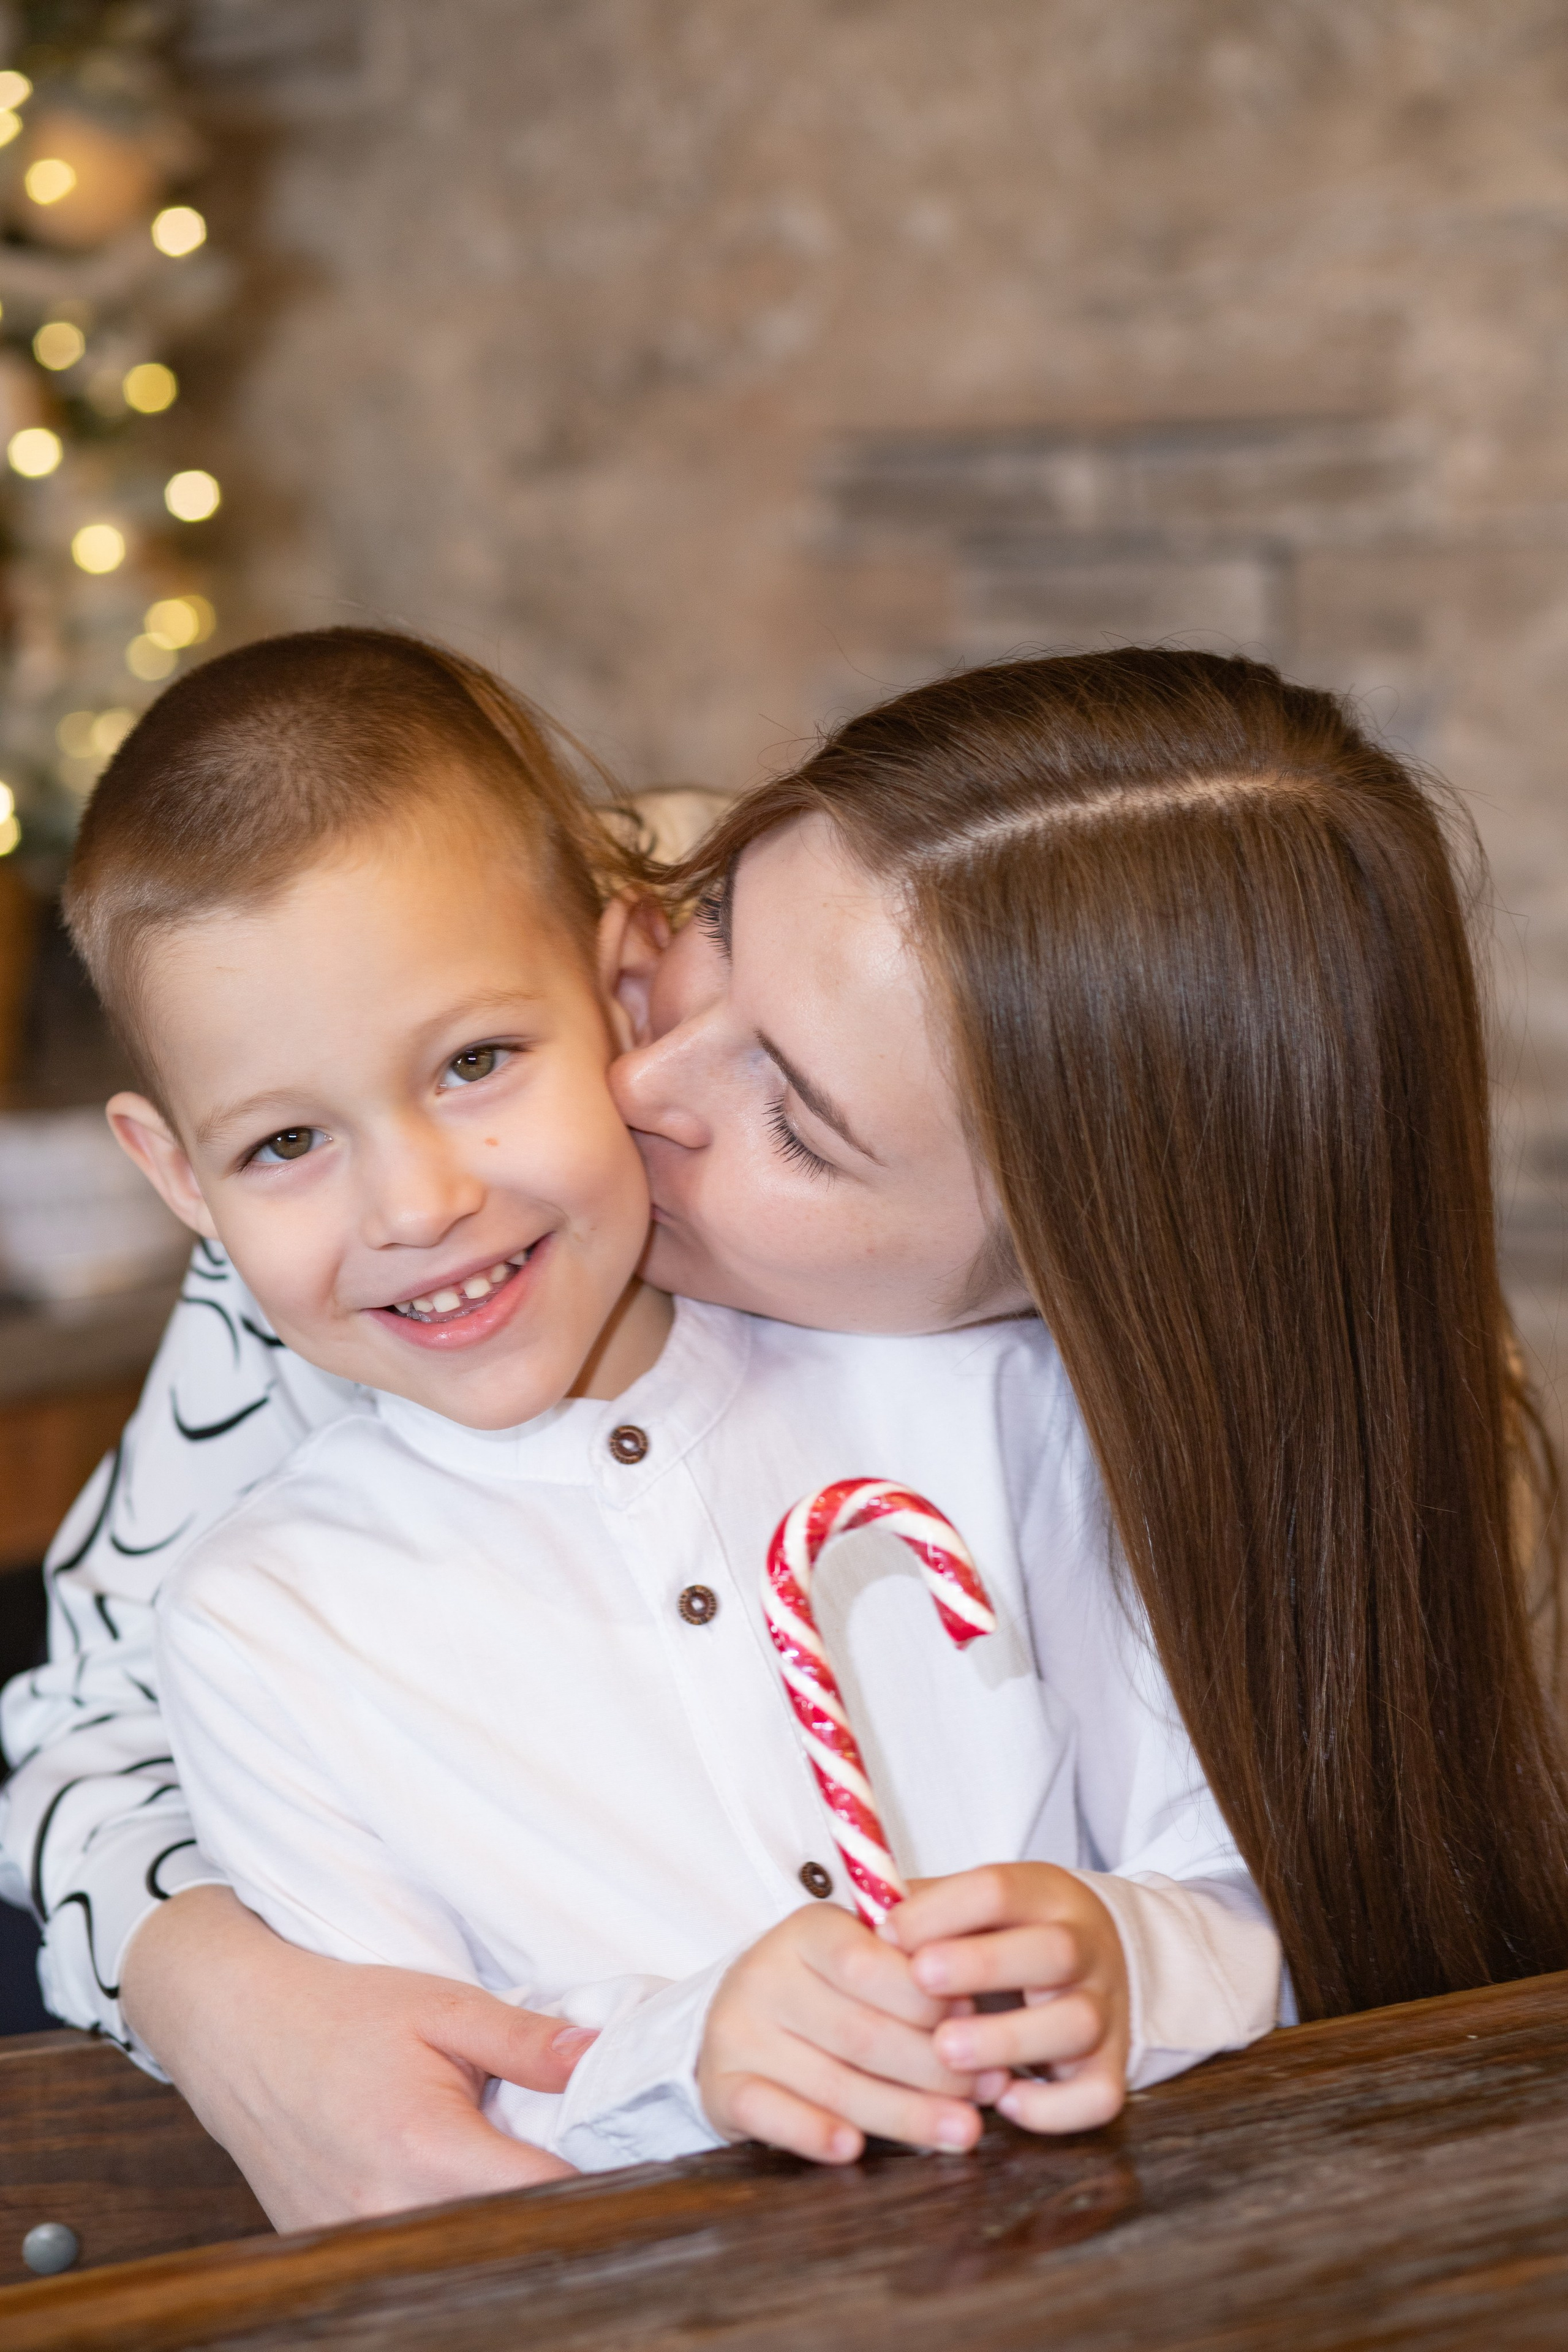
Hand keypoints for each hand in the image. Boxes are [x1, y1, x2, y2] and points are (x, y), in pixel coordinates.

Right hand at [121, 1886, 589, 2228]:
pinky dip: (445, 2230)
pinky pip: (414, 2256)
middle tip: (569, 2157)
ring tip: (503, 2165)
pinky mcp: (334, 2255)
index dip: (596, 2179)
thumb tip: (601, 2058)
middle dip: (548, 2204)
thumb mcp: (444, 2006)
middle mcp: (388, 2214)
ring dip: (496, 2220)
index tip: (624, 2155)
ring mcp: (355, 2245)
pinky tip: (453, 2187)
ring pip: (462, 2254)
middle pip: (506, 2237)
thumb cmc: (341, 2014)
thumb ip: (527, 2041)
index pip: (543, 2196)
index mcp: (426, 2148)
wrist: (239, 2032)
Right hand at [697, 1899, 982, 2165]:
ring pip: (830, 2081)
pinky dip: (811, 2132)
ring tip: (963, 2131)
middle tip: (988, 2088)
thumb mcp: (863, 1951)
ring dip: (904, 2113)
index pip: (866, 1962)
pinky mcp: (720, 2085)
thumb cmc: (829, 1986)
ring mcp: (737, 2031)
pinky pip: (767, 2112)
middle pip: (860, 2031)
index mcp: (806, 1930)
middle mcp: (765, 1975)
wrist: (742, 2013)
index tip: (975, 2017)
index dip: (925, 1996)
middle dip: (934, 2066)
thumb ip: (912, 1961)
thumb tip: (972, 1998)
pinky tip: (853, 2149)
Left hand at [885, 1864, 1128, 2133]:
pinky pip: (1099, 2095)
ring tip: (946, 2051)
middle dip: (982, 1967)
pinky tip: (1003, 2101)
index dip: (941, 1910)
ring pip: (1076, 2023)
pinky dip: (1053, 2108)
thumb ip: (925, 1909)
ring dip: (1008, 2040)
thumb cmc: (1009, 1932)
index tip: (890, 1933)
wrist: (1100, 1954)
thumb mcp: (977, 1902)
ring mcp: (1105, 2007)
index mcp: (1044, 1894)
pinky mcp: (1112, 2065)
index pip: (999, 1889)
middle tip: (921, 1982)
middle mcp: (1084, 1947)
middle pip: (1052, 1950)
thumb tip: (863, 1928)